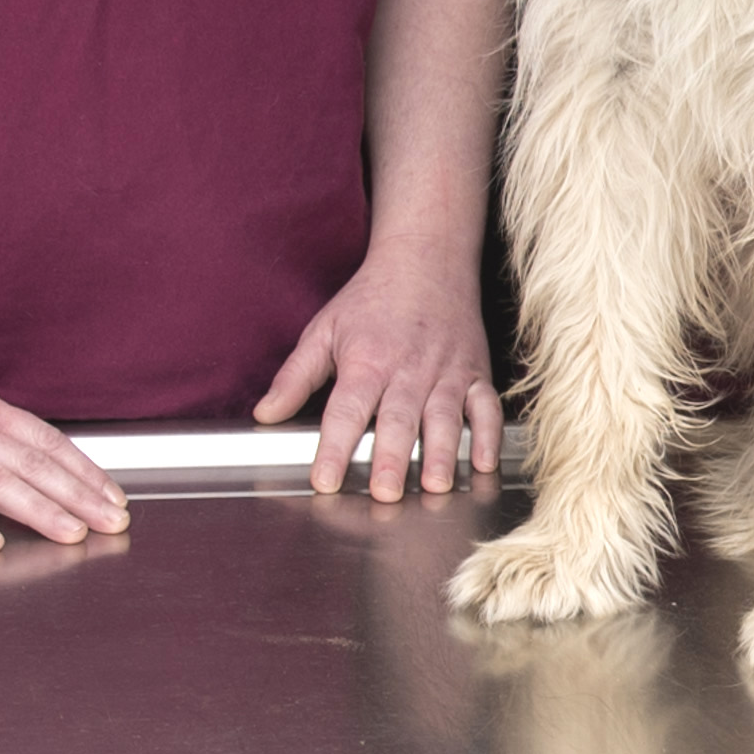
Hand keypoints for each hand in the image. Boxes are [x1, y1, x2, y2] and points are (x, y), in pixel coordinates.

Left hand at [262, 239, 502, 499]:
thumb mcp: (324, 330)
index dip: (334, 448)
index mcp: (367, 361)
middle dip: (392, 457)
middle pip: (398, 418)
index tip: (324, 481)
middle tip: (385, 494)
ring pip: (445, 417)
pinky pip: (487, 407)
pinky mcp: (476, 373)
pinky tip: (483, 464)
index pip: (346, 410)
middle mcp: (408, 369)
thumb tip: (265, 414)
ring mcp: (447, 372)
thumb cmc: (372, 300)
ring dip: (440, 453)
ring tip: (434, 486)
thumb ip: (295, 377)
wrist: (427, 259)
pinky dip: (489, 435)